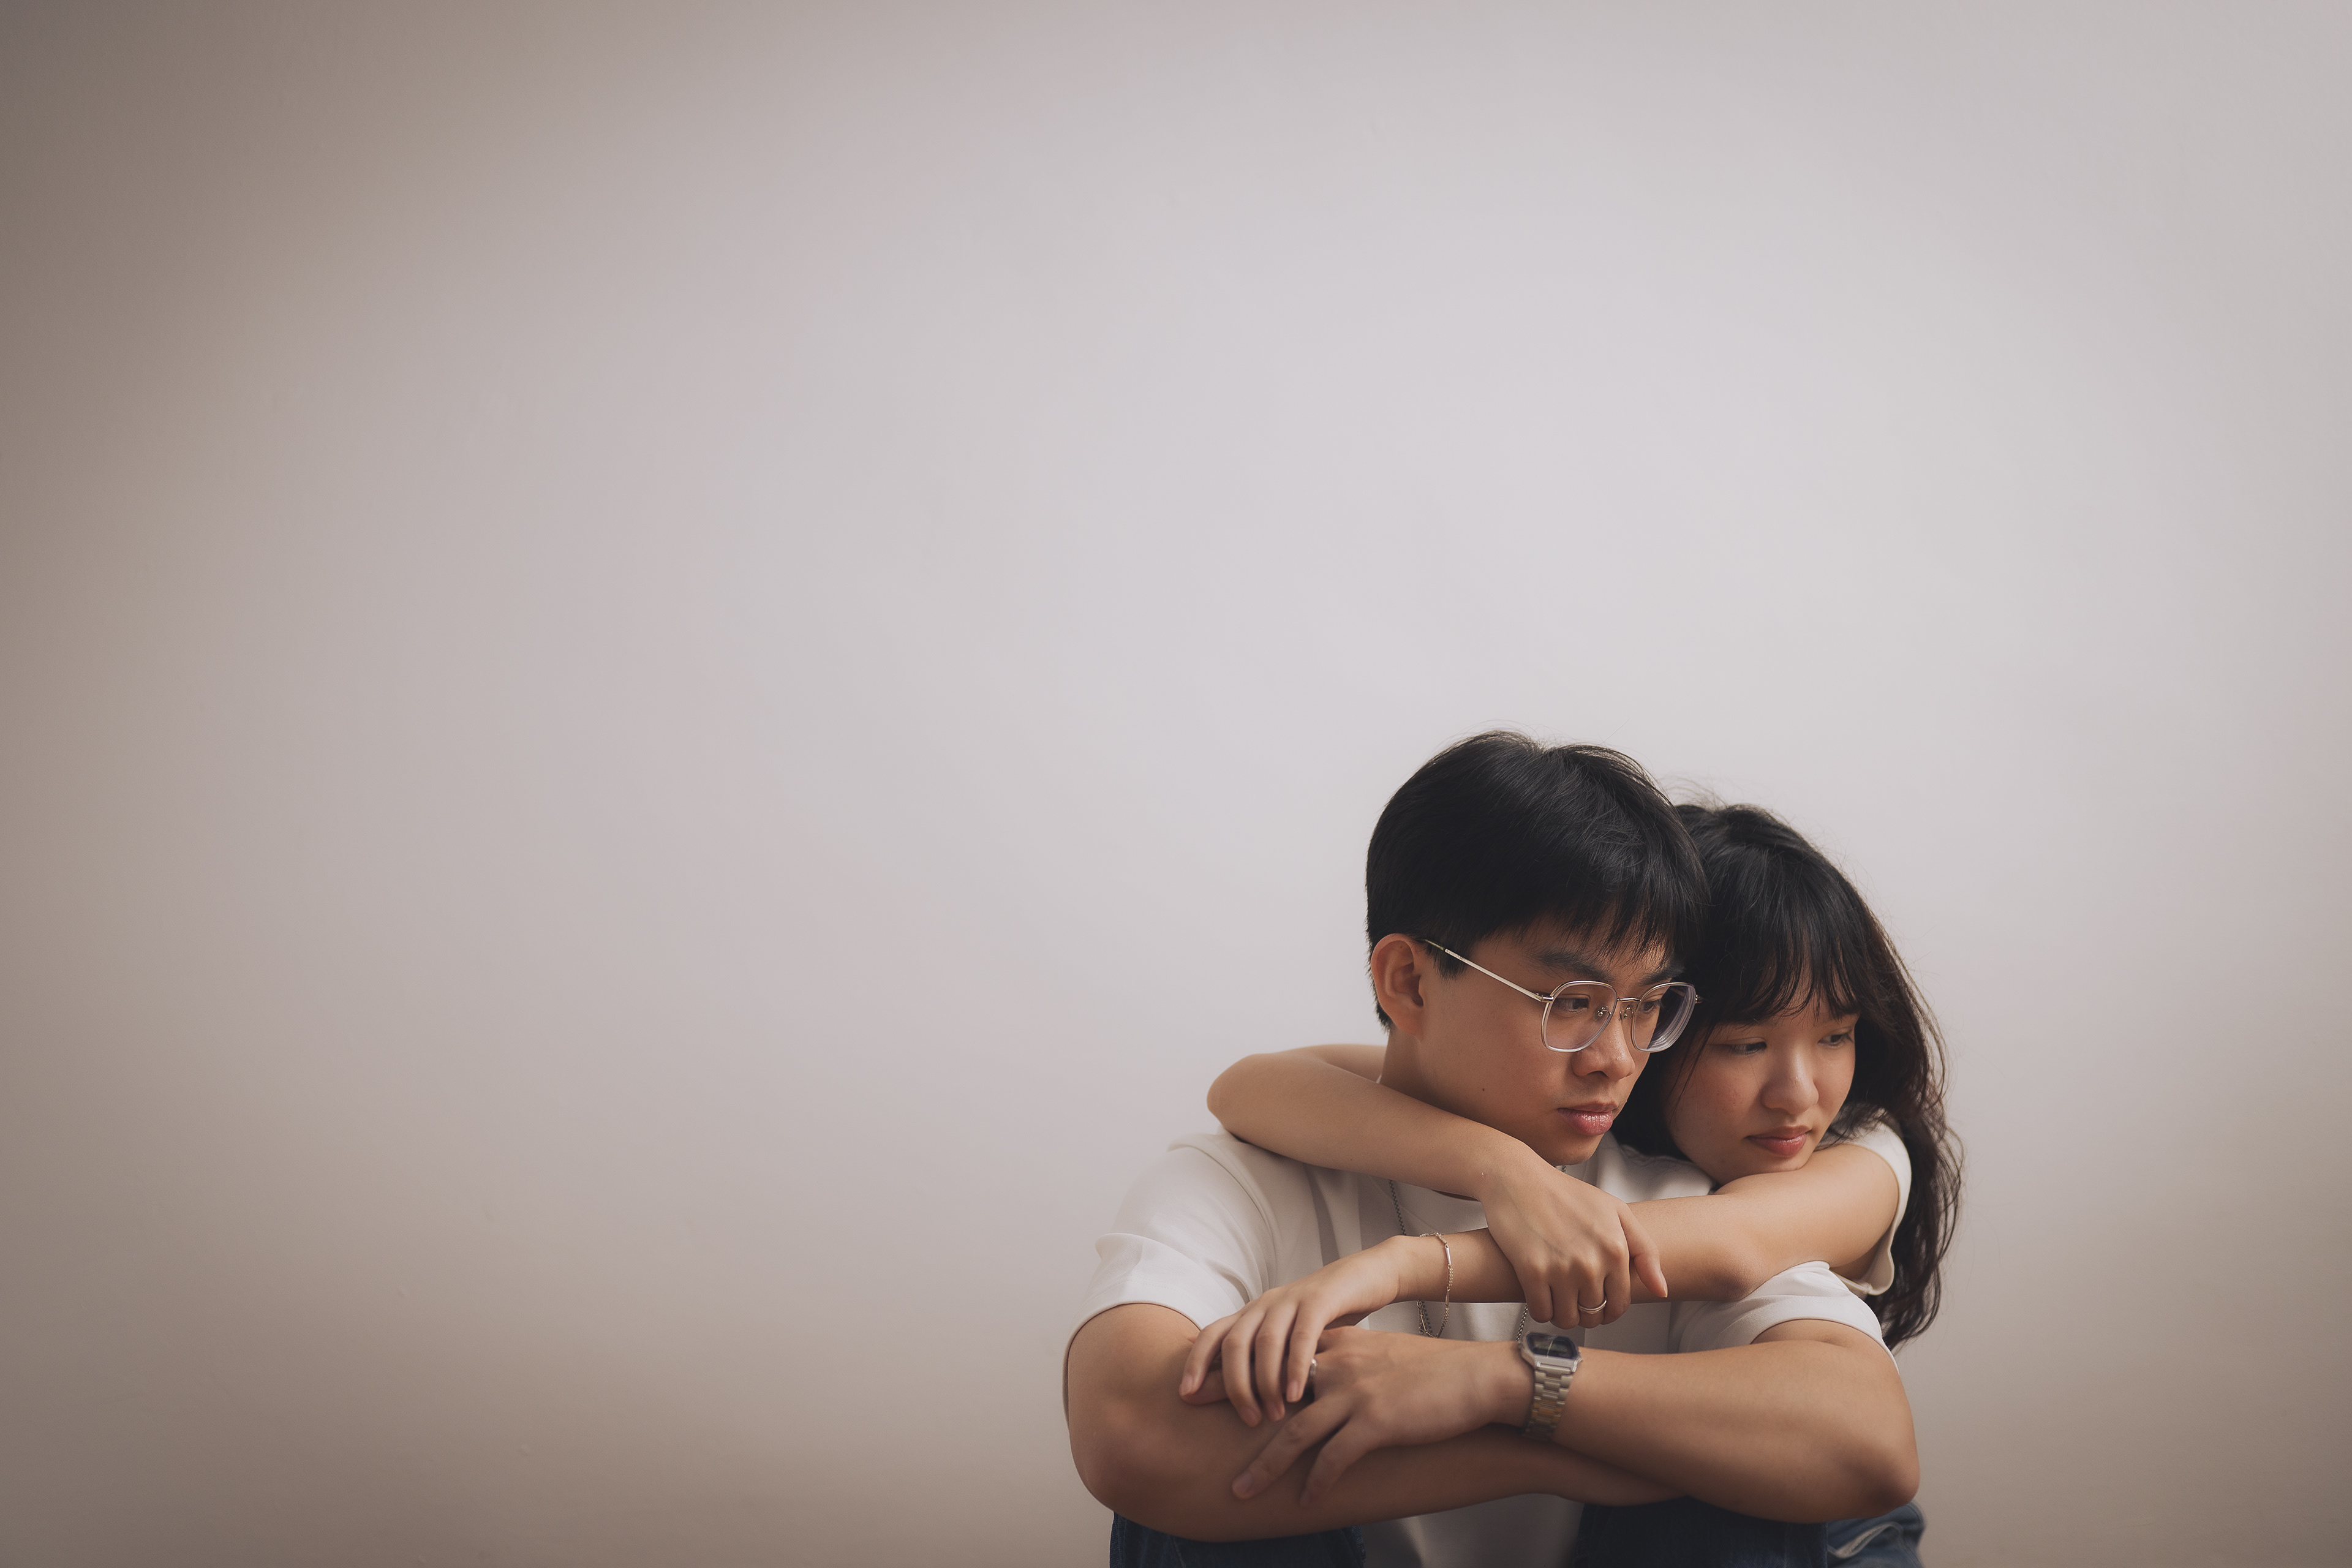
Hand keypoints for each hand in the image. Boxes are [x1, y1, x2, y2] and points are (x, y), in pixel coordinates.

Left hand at [1178, 1242, 1409, 1424]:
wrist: (1367, 1278)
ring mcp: (1292, 1299)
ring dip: (1265, 1382)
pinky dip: (1295, 1366)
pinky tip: (1296, 1393)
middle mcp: (1266, 1304)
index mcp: (1253, 1313)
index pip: (1212, 1334)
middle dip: (1234, 1385)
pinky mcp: (1321, 1300)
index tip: (1186, 1396)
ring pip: (1264, 1341)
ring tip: (1273, 1415)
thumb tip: (1236, 1401)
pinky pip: (1301, 1335)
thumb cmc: (1327, 1319)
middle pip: (1234, 1343)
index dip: (1195, 1362)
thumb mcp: (1290, 1340)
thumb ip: (1266, 1362)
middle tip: (1247, 1420)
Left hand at [1230, 1327, 1525, 1503]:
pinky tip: (1305, 1500)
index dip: (1237, 1375)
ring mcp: (1355, 1392)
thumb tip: (1319, 1381)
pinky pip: (1334, 1458)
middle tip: (1201, 1435)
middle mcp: (1339, 1364)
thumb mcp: (1381, 1354)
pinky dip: (1316, 1481)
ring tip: (1241, 1490)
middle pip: (1271, 1396)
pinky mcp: (1377, 1421)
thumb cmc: (1435, 1372)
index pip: (1276, 1360)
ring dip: (1265, 1466)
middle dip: (1233, 1417)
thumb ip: (1346, 1361)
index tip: (1203, 1390)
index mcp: (1338, 1345)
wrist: (1479, 1377)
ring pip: (1294, 1433)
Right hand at [1479, 1157, 1667, 1327]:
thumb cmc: (1566, 1194)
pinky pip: (1541, 1312)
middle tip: (1574, 1298)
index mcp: (1615, 1249)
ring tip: (1557, 1297)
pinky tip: (1540, 1293)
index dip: (1609, 1311)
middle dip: (1585, 1312)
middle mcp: (1591, 1262)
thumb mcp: (1616, 1212)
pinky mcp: (1531, 1271)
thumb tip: (1660, 1290)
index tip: (1598, 1306)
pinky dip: (1541, 1309)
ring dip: (1563, 1314)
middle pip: (1593, 1315)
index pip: (1620, 1304)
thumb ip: (1645, 1251)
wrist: (1518, 1179)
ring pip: (1568, 1319)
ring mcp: (1561, 1268)